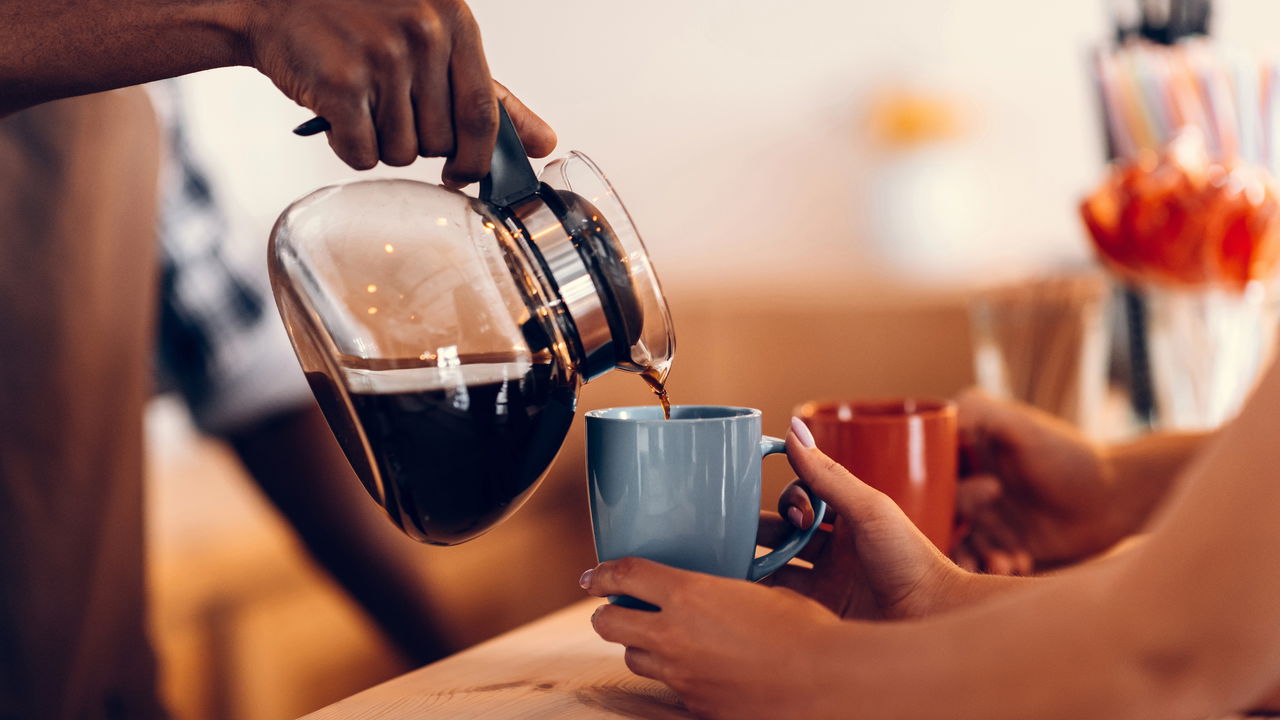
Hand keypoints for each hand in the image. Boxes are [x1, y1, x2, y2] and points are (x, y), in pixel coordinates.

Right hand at [246, 0, 556, 176]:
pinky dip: (349, 149)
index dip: (477, 156)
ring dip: (380, 144)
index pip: (484, 113)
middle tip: (389, 111)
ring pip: (402, 153)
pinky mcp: (341, 85)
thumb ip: (490, 91)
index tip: (463, 171)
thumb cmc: (359, 19)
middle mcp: (422, 36)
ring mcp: (382, 59)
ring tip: (361, 104)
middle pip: (441, 141)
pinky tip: (339, 116)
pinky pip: (363, 155)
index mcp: (453, 22)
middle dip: (417, 143)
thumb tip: (546, 143)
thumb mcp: (433, 36)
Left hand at [582, 558, 841, 718]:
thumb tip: (715, 592)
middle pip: (609, 623)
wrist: (826, 682)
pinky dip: (675, 677)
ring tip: (658, 639)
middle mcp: (674, 635)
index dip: (601, 573)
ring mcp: (681, 676)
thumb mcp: (761, 591)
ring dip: (640, 646)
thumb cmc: (806, 629)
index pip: (624, 576)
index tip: (592, 575)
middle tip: (615, 609)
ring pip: (636, 659)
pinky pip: (670, 690)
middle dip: (606, 614)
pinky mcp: (695, 706)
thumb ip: (723, 590)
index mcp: (689, 594)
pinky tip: (698, 670)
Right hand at [762, 417, 964, 620]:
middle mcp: (836, 545)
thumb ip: (826, 474)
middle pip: (787, 527)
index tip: (778, 500)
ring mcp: (827, 578)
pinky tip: (743, 584)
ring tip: (733, 554)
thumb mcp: (867, 509)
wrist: (931, 619)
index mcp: (851, 514)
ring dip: (757, 556)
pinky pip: (783, 596)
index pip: (806, 493)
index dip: (790, 494)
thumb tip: (794, 427)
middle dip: (763, 524)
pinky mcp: (821, 610)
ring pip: (779, 560)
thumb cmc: (911, 559)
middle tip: (744, 528)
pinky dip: (761, 589)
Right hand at [953, 389, 1118, 573]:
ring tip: (1000, 565)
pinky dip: (992, 565)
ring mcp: (984, 513)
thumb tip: (936, 419)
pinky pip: (979, 559)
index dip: (936, 489)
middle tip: (975, 545)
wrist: (1116, 499)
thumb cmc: (1071, 456)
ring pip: (956, 539)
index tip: (980, 496)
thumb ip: (977, 412)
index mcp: (965, 450)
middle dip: (954, 532)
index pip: (927, 471)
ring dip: (971, 556)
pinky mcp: (1000, 542)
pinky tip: (1018, 565)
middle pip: (938, 511)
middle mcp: (968, 480)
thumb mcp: (1021, 425)